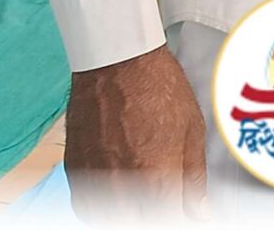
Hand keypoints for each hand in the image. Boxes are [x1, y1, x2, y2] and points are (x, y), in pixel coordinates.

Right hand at [64, 44, 206, 220]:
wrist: (116, 59)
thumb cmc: (157, 86)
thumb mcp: (191, 129)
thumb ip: (193, 177)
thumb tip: (198, 211)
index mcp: (157, 177)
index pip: (169, 219)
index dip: (181, 216)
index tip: (185, 211)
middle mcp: (122, 184)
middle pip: (140, 221)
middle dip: (155, 213)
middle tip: (166, 200)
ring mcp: (93, 180)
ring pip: (109, 217)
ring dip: (128, 213)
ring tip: (143, 197)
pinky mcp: (74, 171)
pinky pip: (85, 205)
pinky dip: (102, 206)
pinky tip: (118, 191)